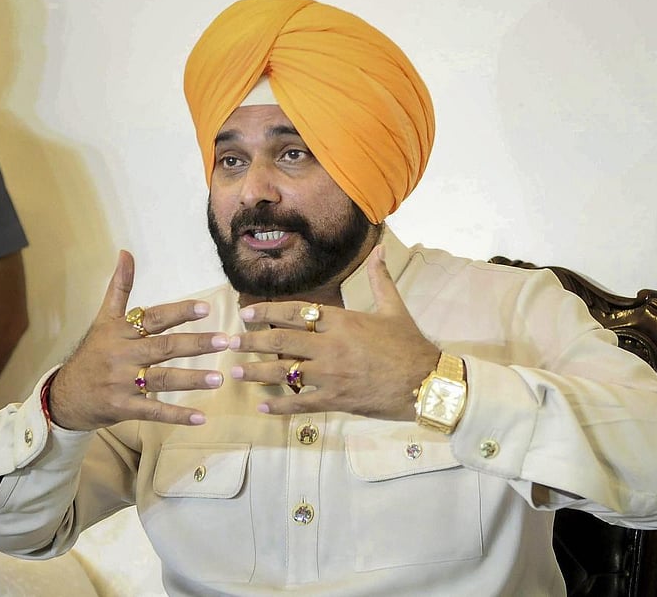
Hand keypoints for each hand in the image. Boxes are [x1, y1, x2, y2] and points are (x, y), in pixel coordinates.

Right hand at [48, 250, 228, 430]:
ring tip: (219, 379)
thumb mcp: (103, 319)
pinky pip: (154, 411)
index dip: (179, 312)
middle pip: (164, 348)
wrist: (65, 395)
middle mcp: (123, 356)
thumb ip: (119, 287)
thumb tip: (125, 253)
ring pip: (163, 379)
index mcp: (121, 332)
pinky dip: (177, 415)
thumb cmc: (93, 353)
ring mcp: (123, 383)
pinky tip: (200, 417)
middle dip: (196, 344)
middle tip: (225, 340)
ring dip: (192, 379)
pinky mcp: (124, 408)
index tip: (205, 308)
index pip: (155, 319)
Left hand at [229, 245, 439, 419]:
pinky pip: (301, 404)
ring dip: (257, 372)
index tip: (246, 313)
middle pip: (282, 342)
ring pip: (285, 373)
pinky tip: (263, 407)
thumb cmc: (409, 344)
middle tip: (230, 343)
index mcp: (342, 321)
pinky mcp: (336, 400)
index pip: (296, 312)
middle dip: (252, 341)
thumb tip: (378, 249)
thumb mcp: (394, 308)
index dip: (268, 312)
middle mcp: (331, 347)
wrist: (426, 383)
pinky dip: (281, 407)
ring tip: (236, 372)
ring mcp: (332, 376)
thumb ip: (379, 278)